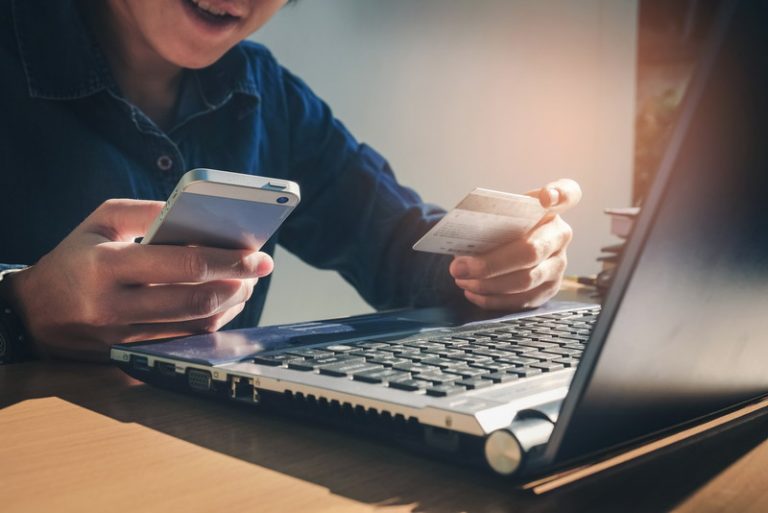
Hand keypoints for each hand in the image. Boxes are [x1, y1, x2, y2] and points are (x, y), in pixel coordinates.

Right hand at [3, 199, 272, 360]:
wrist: (32, 315)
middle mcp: (115, 305)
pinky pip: (183, 341)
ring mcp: (123, 335)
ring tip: (246, 284)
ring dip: (230, 305)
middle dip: (238, 284)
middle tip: (260, 268)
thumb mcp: (98, 222)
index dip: (228, 260)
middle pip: (196, 300)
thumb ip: (145, 212)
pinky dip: (210, 322)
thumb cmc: (72, 259)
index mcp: (107, 265)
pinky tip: (223, 304)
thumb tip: (194, 213)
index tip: (256, 254)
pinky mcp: (130, 353)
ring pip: (194, 326)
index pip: (183, 264)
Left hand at [449, 179, 581, 310]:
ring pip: (525, 281)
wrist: (505, 246)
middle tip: (459, 267)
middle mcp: (560, 236)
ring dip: (488, 284)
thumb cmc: (500, 227)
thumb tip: (464, 240)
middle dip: (491, 264)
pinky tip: (472, 292)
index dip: (560, 194)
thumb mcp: (499, 216)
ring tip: (461, 280)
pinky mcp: (549, 289)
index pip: (568, 194)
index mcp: (549, 209)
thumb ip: (492, 220)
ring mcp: (559, 265)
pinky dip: (493, 299)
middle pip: (531, 251)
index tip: (547, 197)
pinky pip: (522, 300)